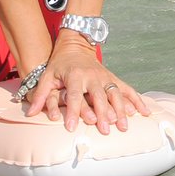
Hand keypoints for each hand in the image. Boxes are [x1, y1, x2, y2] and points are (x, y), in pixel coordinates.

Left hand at [23, 37, 147, 133]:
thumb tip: (31, 113)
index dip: (72, 112)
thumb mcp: (46, 76)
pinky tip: (144, 112)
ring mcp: (105, 76)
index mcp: (75, 76)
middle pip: (99, 97)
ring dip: (121, 110)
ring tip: (124, 126)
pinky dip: (136, 100)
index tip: (71, 128)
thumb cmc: (59, 64)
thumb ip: (39, 95)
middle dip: (103, 114)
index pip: (74, 97)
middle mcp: (93, 76)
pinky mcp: (113, 78)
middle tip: (105, 130)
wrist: (75, 45)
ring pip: (116, 94)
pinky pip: (127, 89)